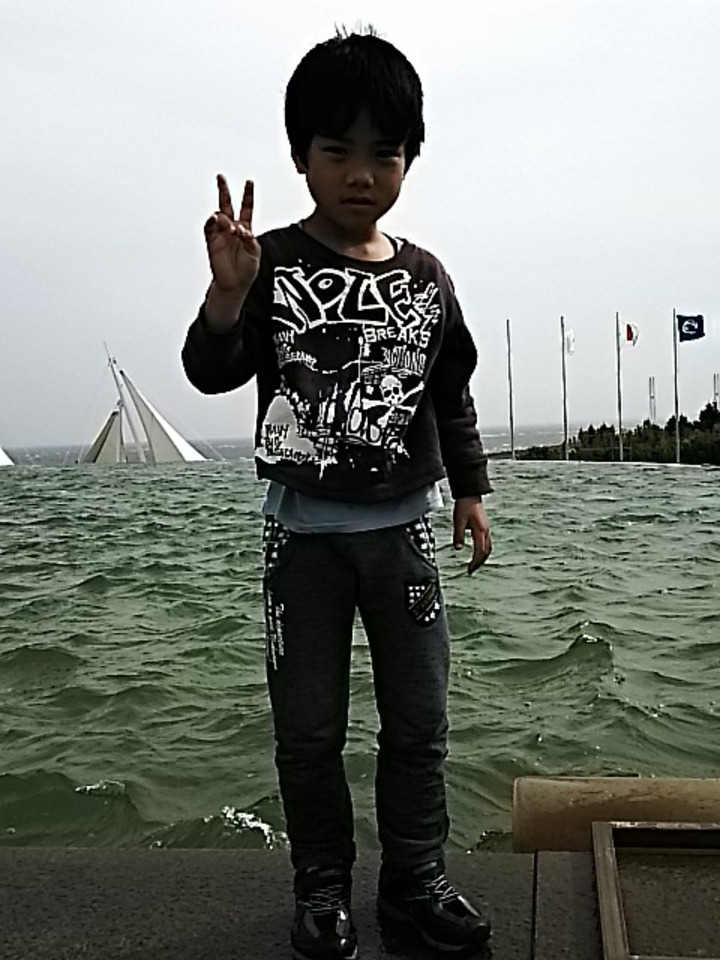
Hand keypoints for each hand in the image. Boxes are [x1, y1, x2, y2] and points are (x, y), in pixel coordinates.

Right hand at [204, 175, 260, 293]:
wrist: (234, 284)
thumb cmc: (246, 270)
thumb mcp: (255, 253)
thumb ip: (250, 239)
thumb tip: (241, 229)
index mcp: (245, 230)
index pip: (246, 208)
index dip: (247, 195)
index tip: (249, 182)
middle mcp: (232, 229)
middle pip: (227, 205)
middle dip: (223, 190)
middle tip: (220, 178)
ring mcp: (221, 234)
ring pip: (219, 216)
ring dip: (225, 219)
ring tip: (231, 229)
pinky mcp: (212, 241)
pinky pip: (209, 227)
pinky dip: (212, 221)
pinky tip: (215, 220)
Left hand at [453, 497, 491, 574]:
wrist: (470, 495)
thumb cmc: (464, 506)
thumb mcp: (458, 521)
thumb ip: (458, 535)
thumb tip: (458, 548)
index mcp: (480, 531)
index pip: (480, 552)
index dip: (475, 562)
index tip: (469, 570)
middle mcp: (486, 531)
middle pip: (486, 552)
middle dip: (479, 562)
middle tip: (471, 570)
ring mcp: (486, 529)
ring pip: (488, 548)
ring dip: (482, 557)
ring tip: (474, 564)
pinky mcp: (484, 527)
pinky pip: (487, 542)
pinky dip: (483, 550)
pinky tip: (477, 552)